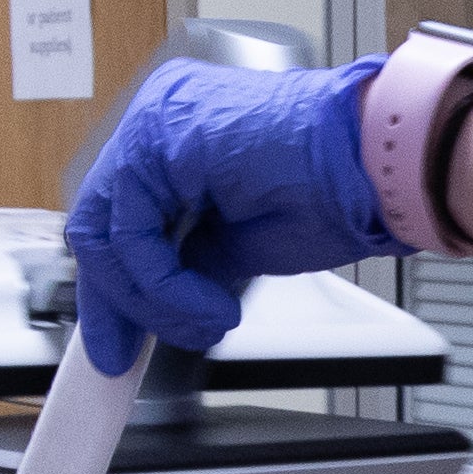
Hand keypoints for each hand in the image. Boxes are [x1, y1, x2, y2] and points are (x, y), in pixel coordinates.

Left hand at [65, 58, 387, 374]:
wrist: (375, 166)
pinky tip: (209, 302)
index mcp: (174, 137)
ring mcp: (156, 123)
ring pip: (106, 233)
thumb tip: (160, 299)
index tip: (118, 340)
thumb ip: (189, 260)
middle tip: (128, 352)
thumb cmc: (332, 192)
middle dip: (116, 302)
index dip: (113, 288)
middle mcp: (158, 121)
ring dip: (153, 300)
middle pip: (97, 224)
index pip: (113, 218)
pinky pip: (131, 232)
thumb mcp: (238, 244)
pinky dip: (165, 284)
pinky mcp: (161, 138)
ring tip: (204, 321)